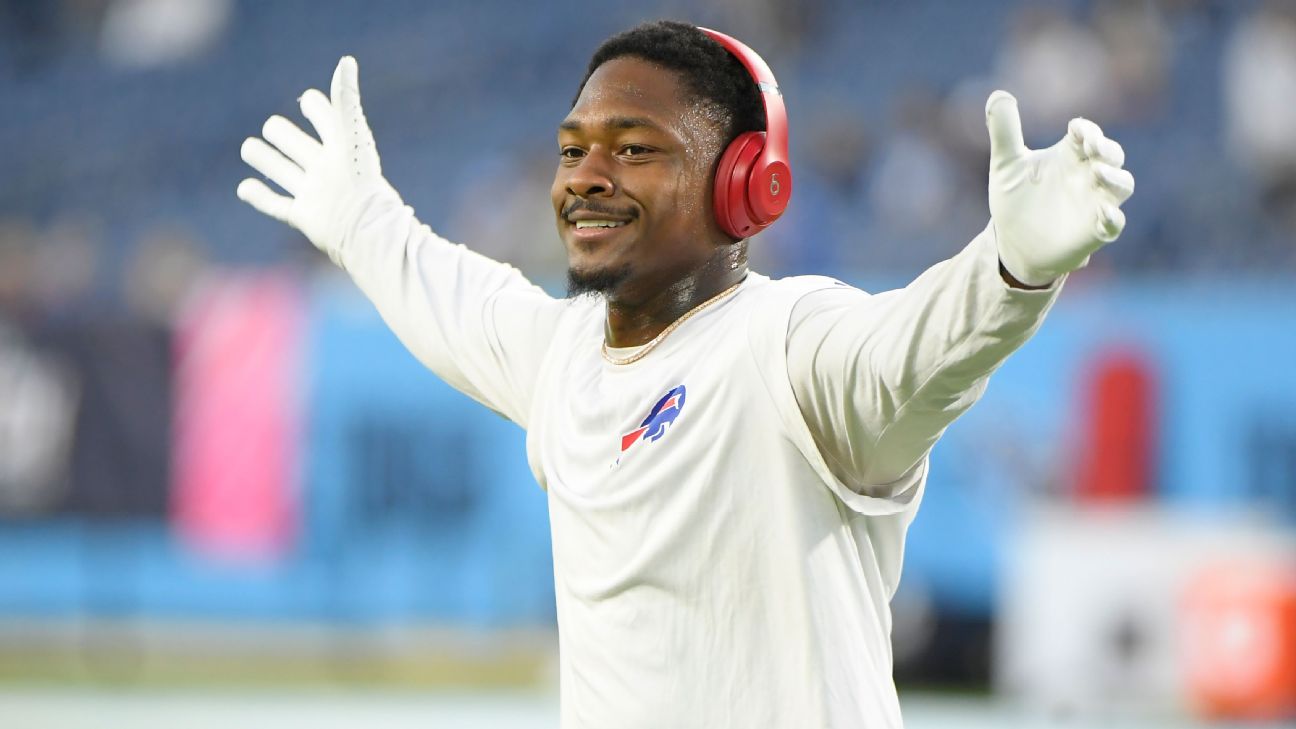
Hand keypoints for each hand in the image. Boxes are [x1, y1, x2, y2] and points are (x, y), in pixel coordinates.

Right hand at [236, 56, 397, 264]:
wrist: (366, 229)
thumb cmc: (362, 180)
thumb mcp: (352, 134)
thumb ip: (345, 99)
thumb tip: (347, 60)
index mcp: (339, 146)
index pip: (320, 115)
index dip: (313, 105)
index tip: (311, 104)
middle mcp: (325, 168)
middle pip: (292, 141)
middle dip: (280, 134)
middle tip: (277, 132)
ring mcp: (313, 193)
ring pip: (281, 170)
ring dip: (264, 158)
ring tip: (251, 148)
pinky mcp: (304, 217)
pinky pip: (275, 205)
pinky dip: (258, 196)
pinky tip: (243, 186)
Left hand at [984, 90, 1133, 286]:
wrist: (1013, 243)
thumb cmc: (1015, 200)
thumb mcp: (1006, 165)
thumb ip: (1005, 131)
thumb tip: (998, 93)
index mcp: (1070, 155)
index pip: (1088, 134)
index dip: (1087, 129)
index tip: (1075, 128)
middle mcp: (1089, 176)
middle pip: (1113, 155)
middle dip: (1107, 149)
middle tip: (1092, 146)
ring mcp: (1095, 203)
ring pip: (1123, 185)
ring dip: (1115, 178)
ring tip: (1098, 173)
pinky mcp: (1095, 231)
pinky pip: (1114, 224)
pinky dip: (1113, 218)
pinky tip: (1103, 214)